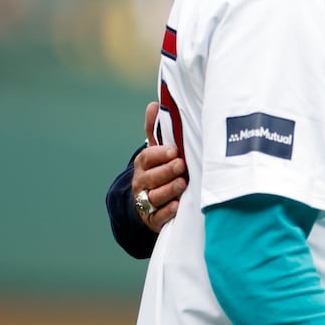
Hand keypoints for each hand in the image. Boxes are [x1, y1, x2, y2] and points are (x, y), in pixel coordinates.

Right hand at [133, 101, 186, 232]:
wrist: (146, 203)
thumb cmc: (158, 170)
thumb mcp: (155, 151)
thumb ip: (155, 130)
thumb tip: (154, 104)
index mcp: (143, 164)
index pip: (147, 158)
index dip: (160, 154)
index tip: (174, 151)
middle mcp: (141, 182)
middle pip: (151, 177)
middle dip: (166, 171)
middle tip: (181, 166)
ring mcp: (146, 201)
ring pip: (155, 196)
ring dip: (169, 190)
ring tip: (182, 184)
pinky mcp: (153, 219)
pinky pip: (159, 217)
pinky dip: (167, 212)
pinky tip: (178, 206)